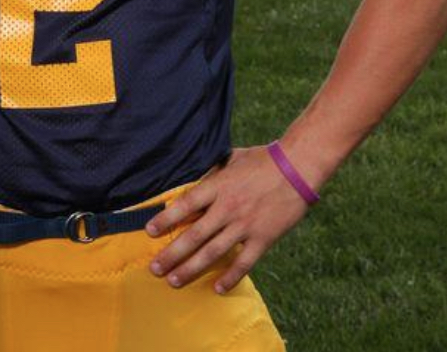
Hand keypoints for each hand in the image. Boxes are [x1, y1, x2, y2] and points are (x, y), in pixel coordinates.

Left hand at [145, 146, 310, 292]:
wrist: (297, 167)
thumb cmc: (263, 159)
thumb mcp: (232, 159)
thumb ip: (213, 172)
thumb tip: (194, 178)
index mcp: (218, 186)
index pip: (185, 205)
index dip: (166, 220)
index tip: (149, 232)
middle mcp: (228, 208)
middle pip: (194, 235)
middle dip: (172, 254)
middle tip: (155, 269)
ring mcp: (245, 225)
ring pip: (213, 253)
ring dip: (191, 269)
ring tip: (174, 280)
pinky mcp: (263, 238)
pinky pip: (244, 263)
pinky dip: (230, 277)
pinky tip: (217, 288)